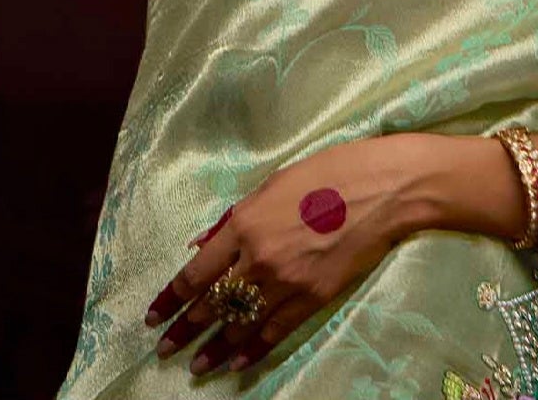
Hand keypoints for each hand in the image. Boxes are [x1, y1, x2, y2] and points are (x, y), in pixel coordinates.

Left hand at [145, 135, 481, 375]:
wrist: (383, 189)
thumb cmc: (326, 171)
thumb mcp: (272, 183)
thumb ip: (234, 218)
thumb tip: (201, 246)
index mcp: (245, 223)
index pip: (196, 273)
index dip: (171, 299)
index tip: (154, 316)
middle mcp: (259, 258)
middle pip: (213, 304)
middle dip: (186, 329)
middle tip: (165, 350)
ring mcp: (287, 283)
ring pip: (241, 324)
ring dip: (214, 348)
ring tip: (196, 365)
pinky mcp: (313, 298)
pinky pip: (275, 332)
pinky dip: (253, 350)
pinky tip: (236, 363)